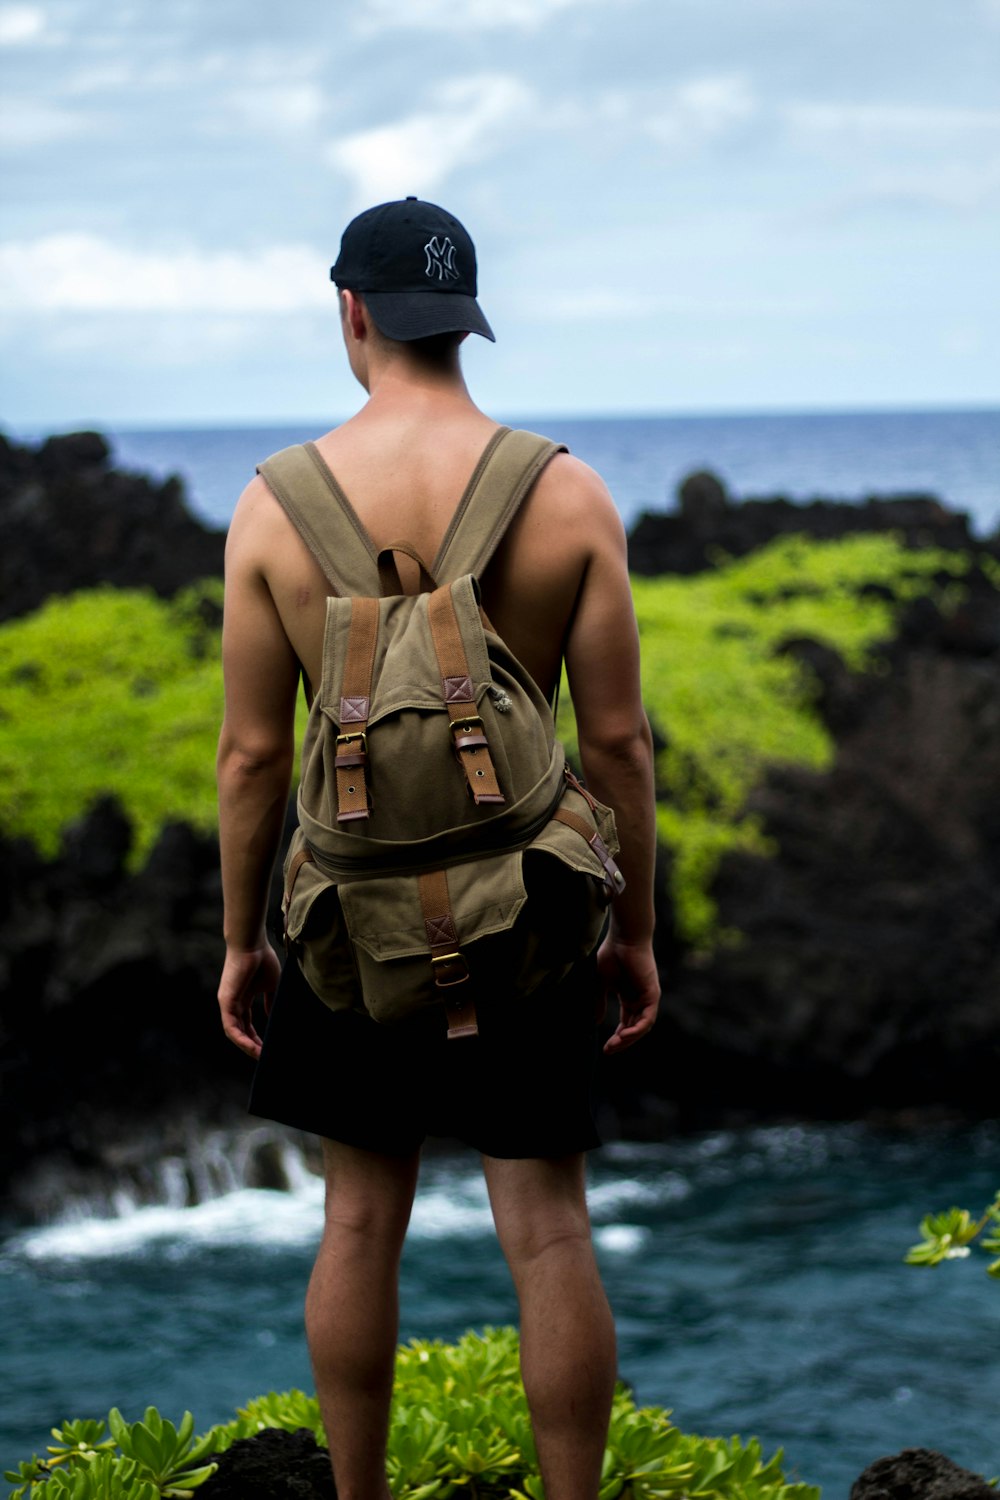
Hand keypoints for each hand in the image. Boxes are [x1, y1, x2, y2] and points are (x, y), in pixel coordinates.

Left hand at [217, 943, 280, 1059]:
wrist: (252, 943)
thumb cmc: (262, 959)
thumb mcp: (271, 985)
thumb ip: (271, 1002)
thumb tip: (273, 1017)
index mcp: (243, 998)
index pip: (247, 1024)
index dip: (256, 1037)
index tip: (268, 1048)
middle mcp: (233, 1003)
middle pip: (241, 1031)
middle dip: (252, 1046)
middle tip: (265, 1057)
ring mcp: (228, 1004)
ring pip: (234, 1033)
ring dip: (247, 1047)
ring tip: (260, 1057)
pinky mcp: (226, 1002)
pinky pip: (231, 1027)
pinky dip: (241, 1039)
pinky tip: (252, 1048)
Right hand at [597, 935, 659, 1054]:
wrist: (623, 937)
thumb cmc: (612, 954)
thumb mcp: (601, 983)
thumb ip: (599, 1002)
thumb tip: (596, 1022)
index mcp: (629, 997)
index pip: (626, 1023)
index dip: (617, 1037)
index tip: (605, 1047)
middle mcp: (641, 999)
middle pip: (634, 1028)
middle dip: (622, 1042)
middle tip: (608, 1050)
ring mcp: (648, 997)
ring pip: (642, 1027)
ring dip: (629, 1039)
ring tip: (614, 1045)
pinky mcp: (653, 994)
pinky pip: (647, 1019)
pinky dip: (637, 1029)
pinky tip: (623, 1035)